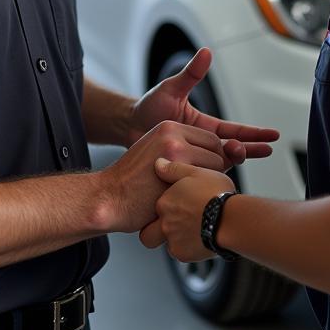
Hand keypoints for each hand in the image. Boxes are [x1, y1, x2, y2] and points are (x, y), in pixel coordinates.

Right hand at [97, 121, 227, 233]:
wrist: (109, 197)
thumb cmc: (134, 183)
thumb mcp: (157, 153)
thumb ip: (183, 150)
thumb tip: (220, 158)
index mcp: (169, 127)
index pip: (211, 139)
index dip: (213, 159)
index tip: (203, 175)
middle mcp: (173, 135)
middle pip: (217, 151)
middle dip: (214, 171)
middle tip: (198, 187)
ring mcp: (175, 152)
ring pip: (216, 167)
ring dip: (210, 183)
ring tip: (191, 194)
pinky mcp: (176, 173)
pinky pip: (206, 183)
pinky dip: (203, 194)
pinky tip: (187, 202)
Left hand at [127, 48, 279, 167]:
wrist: (127, 127)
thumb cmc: (148, 106)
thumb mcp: (172, 88)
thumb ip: (191, 75)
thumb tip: (206, 52)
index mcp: (204, 126)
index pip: (235, 130)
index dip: (254, 133)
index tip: (273, 136)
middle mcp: (202, 143)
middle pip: (233, 148)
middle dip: (251, 148)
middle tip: (266, 149)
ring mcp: (193, 157)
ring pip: (220, 164)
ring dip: (233, 160)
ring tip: (238, 155)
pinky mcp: (182, 168)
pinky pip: (201, 175)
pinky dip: (211, 176)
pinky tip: (217, 180)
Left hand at [139, 159, 235, 261]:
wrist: (232, 219)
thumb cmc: (217, 194)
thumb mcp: (196, 172)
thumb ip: (174, 169)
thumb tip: (158, 163)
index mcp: (165, 202)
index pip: (154, 208)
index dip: (162, 209)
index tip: (173, 207)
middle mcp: (165, 223)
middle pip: (148, 235)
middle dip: (155, 233)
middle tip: (172, 227)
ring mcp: (173, 240)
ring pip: (168, 245)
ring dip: (177, 240)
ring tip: (195, 231)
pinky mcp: (184, 254)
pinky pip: (183, 254)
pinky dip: (190, 248)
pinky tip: (203, 238)